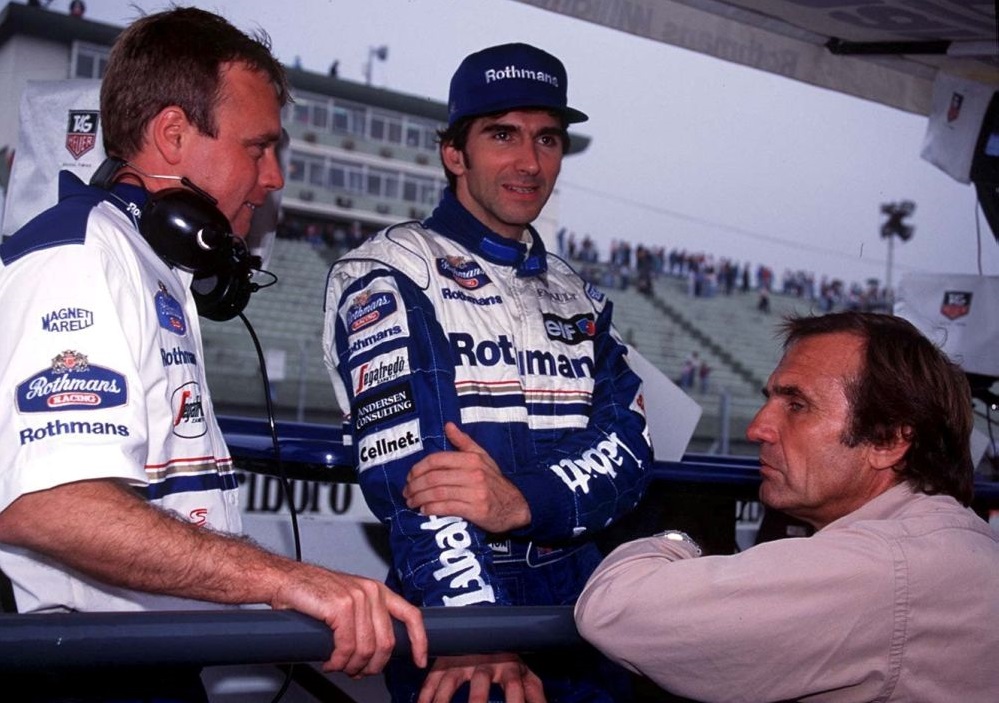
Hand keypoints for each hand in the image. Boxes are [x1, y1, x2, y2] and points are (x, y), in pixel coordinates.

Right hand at [272, 564, 426, 676]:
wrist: (285, 580)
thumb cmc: (312, 593)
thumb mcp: (349, 602)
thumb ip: (367, 620)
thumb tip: (378, 651)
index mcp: (378, 591)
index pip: (411, 615)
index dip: (419, 642)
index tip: (419, 660)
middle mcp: (371, 592)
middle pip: (387, 642)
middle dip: (373, 666)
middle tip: (357, 672)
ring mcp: (357, 598)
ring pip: (366, 648)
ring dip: (351, 666)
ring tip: (339, 666)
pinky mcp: (341, 606)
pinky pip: (347, 647)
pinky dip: (338, 661)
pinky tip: (330, 661)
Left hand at [404, 422, 530, 532]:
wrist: (516, 505)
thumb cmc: (495, 481)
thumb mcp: (483, 457)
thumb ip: (464, 442)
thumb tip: (448, 425)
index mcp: (472, 459)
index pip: (437, 460)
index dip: (418, 468)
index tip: (410, 477)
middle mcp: (473, 474)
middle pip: (434, 477)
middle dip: (415, 486)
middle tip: (406, 492)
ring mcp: (475, 492)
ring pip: (438, 493)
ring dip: (419, 498)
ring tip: (411, 502)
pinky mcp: (476, 510)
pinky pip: (447, 508)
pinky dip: (432, 508)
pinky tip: (424, 510)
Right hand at [417, 653, 545, 702]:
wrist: (485, 626)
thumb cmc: (507, 656)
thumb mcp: (524, 671)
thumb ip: (534, 692)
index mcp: (507, 665)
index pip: (514, 685)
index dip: (515, 700)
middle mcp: (484, 662)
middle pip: (481, 684)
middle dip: (478, 702)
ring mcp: (462, 662)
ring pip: (450, 682)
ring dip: (443, 702)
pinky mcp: (444, 663)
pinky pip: (432, 680)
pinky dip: (425, 695)